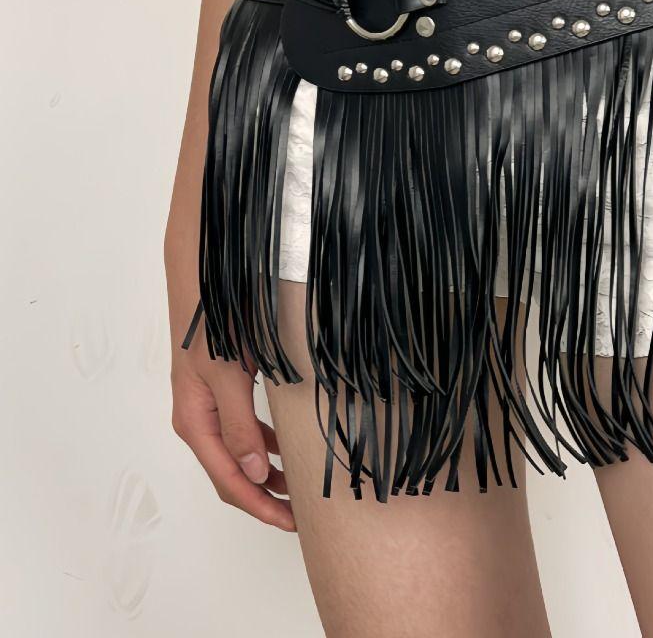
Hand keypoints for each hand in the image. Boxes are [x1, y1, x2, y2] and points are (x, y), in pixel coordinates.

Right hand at [171, 340, 295, 530]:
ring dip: (267, 474)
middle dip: (265, 498)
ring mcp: (210, 409)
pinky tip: (287, 448)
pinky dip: (267, 446)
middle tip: (301, 514)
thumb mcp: (228, 377)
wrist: (204, 285)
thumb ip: (240, 426)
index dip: (260, 506)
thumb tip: (256, 473)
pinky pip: (245, 431)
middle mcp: (200, 422)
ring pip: (240, 455)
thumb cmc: (213, 326)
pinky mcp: (224, 393)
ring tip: (299, 489)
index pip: (229, 481)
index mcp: (196, 424)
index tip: (291, 523)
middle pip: (231, 475)